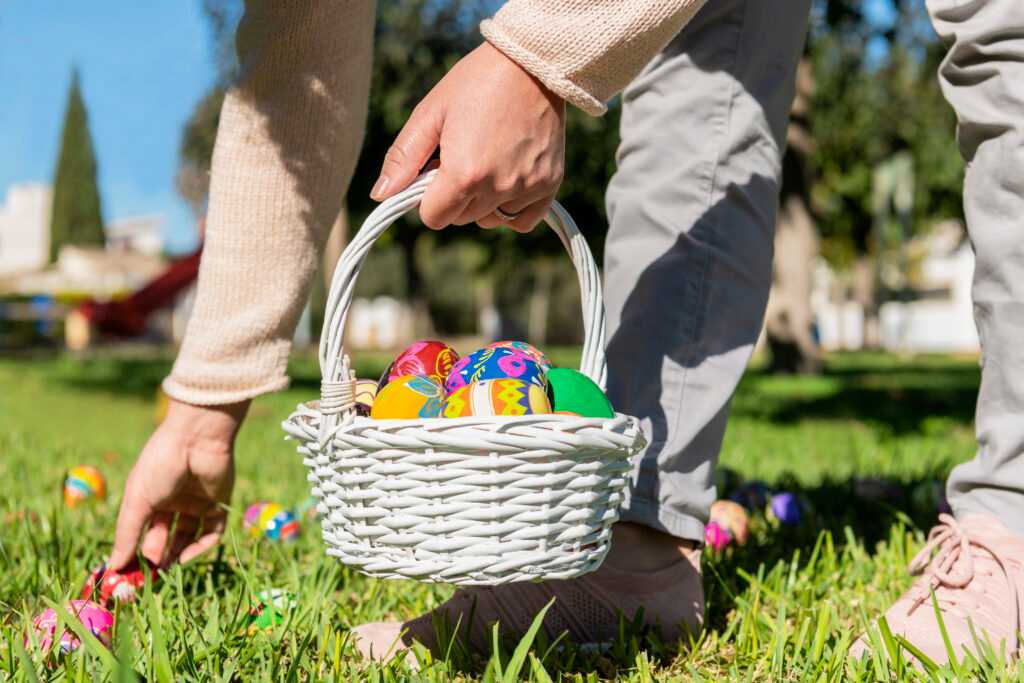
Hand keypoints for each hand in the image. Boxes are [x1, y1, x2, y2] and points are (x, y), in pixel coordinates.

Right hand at [108, 398, 248, 569]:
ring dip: (178, 556)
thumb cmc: (161, 464)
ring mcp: (198, 503)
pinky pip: (211, 531)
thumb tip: (114, 566)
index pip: (143, 530)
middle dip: (157, 557)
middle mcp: (174, 501)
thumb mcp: (138, 500)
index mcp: (151, 496)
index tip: (128, 575)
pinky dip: (200, 546)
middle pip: (166, 537)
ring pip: (188, 537)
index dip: (136, 552)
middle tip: (149, 579)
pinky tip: (186, 557)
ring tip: (167, 572)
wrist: (197, 439)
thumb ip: (128, 534)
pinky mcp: (219, 504)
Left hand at [370, 42, 565, 231]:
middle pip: (461, 218)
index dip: (427, 197)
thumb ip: (403, 158)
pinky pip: (521, 220)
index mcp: (463, 173)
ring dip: (482, 203)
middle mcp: (498, 188)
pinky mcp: (549, 185)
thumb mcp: (431, 113)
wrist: (532, 63)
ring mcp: (527, 188)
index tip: (435, 172)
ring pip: (489, 220)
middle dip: (453, 196)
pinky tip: (508, 180)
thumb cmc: (476, 82)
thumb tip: (381, 195)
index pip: (433, 217)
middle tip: (462, 157)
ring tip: (487, 162)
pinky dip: (511, 209)